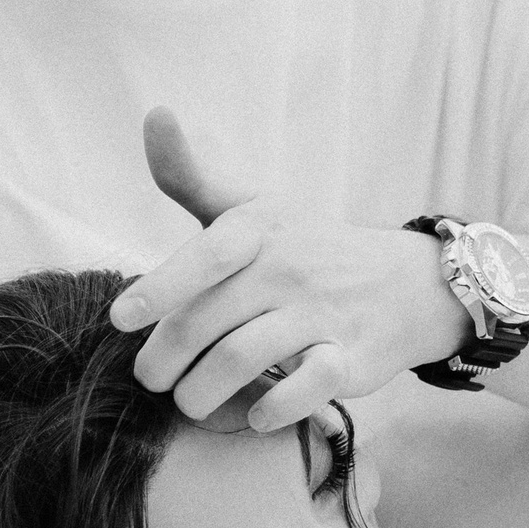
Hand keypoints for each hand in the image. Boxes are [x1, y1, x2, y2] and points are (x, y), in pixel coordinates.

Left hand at [109, 109, 469, 431]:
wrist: (408, 283)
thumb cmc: (307, 249)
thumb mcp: (253, 208)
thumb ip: (194, 176)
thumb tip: (155, 113)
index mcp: (260, 229)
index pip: (206, 256)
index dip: (159, 288)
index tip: (121, 319)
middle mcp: (290, 269)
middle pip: (206, 323)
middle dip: (164, 363)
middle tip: (153, 381)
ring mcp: (322, 315)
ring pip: (241, 359)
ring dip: (201, 394)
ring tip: (191, 402)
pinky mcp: (350, 361)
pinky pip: (303, 389)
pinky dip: (269, 409)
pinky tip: (254, 414)